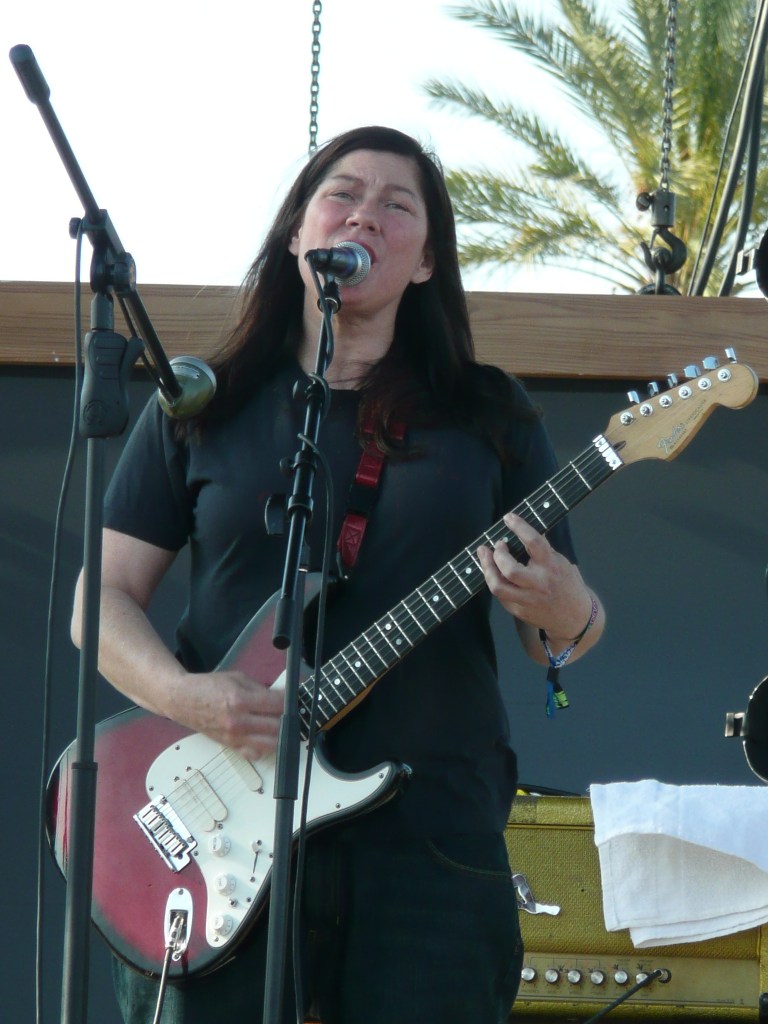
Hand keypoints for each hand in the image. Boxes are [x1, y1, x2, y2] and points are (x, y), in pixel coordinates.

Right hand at [175, 668, 284, 761]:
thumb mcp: (237, 678)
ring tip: (279, 725)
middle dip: (287, 718)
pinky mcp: (230, 746)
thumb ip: (260, 689)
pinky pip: (254, 754)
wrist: (183, 700)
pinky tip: (264, 737)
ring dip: (280, 735)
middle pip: (277, 726)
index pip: (277, 704)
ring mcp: (235, 737)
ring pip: (270, 744)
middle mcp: (239, 722)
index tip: (293, 697)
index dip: (290, 700)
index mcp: (240, 700)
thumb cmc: (209, 686)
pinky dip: (264, 748)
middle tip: (288, 711)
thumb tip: (279, 697)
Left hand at [476, 512, 593, 641]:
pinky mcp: (519, 611)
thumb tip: (521, 532)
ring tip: (485, 556)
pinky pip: (500, 595)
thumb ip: (542, 550)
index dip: (520, 527)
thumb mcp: (560, 562)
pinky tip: (494, 573)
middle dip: (498, 554)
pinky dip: (494, 581)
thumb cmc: (566, 584)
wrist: (574, 617)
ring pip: (498, 586)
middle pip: (510, 569)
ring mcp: (528, 599)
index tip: (508, 518)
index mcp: (551, 567)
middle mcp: (539, 583)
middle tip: (498, 545)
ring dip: (487, 569)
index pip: (535, 543)